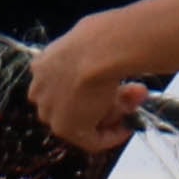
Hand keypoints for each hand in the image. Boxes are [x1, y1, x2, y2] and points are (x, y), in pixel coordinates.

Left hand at [25, 24, 144, 156]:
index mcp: (42, 66)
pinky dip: (111, 137)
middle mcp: (40, 89)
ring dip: (114, 113)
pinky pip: (90, 139)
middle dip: (108, 100)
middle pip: (76, 103)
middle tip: (134, 93)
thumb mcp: (93, 38)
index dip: (95, 87)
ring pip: (84, 119)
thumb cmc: (101, 39)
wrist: (99, 52)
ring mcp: (50, 110)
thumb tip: (115, 50)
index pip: (65, 85)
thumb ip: (95, 52)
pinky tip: (127, 128)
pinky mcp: (64, 128)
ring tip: (137, 100)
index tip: (115, 87)